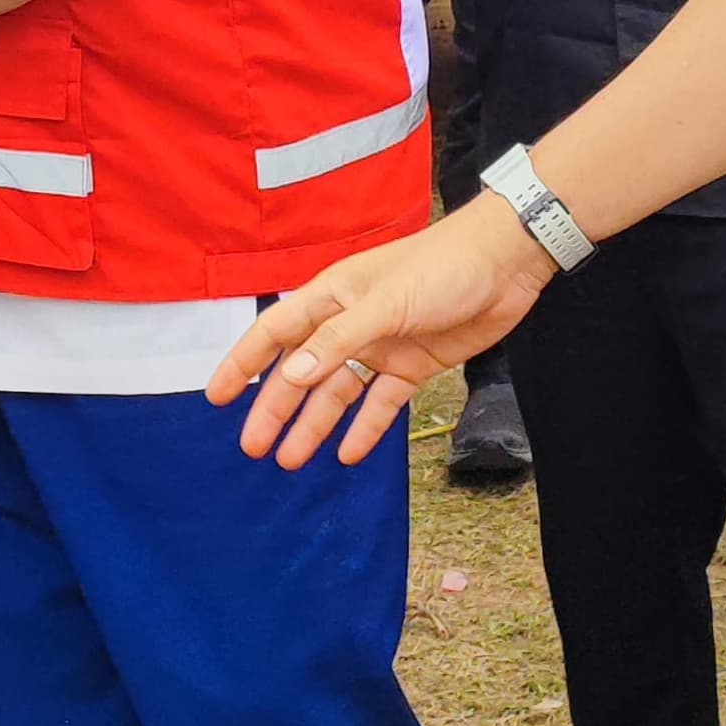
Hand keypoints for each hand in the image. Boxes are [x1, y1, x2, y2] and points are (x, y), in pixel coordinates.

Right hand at [210, 197, 553, 467]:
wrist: (507, 265)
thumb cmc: (442, 267)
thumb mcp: (386, 302)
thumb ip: (338, 340)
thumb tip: (289, 376)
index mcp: (333, 297)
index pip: (276, 333)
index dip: (244, 363)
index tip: (218, 397)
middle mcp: (352, 323)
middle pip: (303, 372)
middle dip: (275, 409)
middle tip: (252, 447)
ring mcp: (382, 346)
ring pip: (338, 393)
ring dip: (314, 424)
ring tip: (290, 460)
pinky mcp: (414, 365)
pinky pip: (381, 403)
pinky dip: (364, 427)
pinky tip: (346, 453)